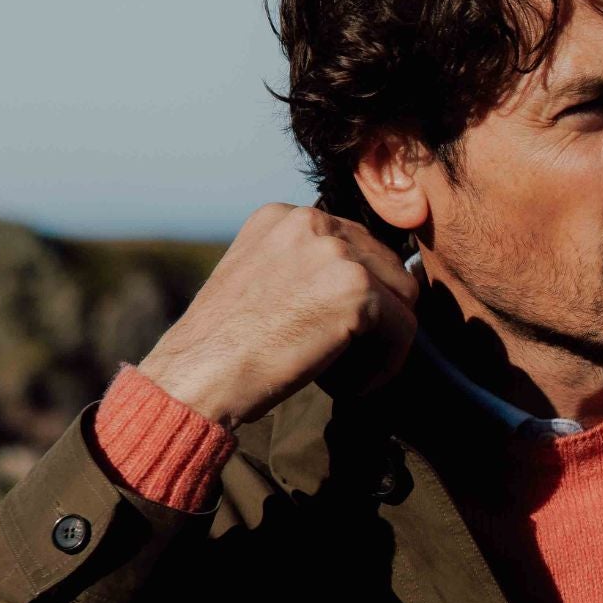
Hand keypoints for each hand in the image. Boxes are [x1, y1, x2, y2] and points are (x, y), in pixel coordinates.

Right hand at [134, 205, 421, 428]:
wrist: (197, 375)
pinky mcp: (356, 288)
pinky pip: (405, 331)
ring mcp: (335, 250)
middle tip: (340, 360)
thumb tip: (369, 285)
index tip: (331, 335)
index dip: (356, 299)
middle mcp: (310, 221)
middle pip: (387, 269)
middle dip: (375, 320)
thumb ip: (305, 269)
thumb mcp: (260, 281)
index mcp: (284, 216)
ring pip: (402, 300)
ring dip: (381, 343)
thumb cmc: (224, 346)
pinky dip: (384, 367)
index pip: (357, 248)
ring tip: (341, 373)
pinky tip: (346, 386)